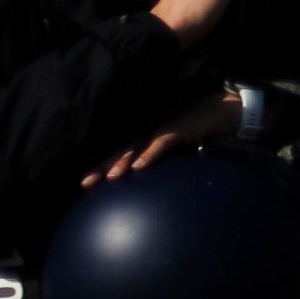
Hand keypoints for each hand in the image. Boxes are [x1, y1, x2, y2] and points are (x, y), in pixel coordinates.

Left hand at [86, 92, 240, 183]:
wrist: (214, 113)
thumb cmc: (192, 134)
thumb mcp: (175, 153)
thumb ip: (162, 167)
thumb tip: (149, 182)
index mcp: (143, 142)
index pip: (117, 156)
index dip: (100, 168)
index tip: (85, 185)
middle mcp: (146, 136)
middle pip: (119, 153)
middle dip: (102, 168)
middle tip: (86, 183)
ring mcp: (158, 132)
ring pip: (135, 148)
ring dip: (121, 162)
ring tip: (111, 177)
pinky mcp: (174, 129)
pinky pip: (159, 143)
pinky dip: (148, 154)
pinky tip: (139, 167)